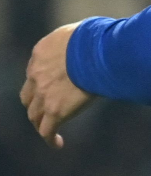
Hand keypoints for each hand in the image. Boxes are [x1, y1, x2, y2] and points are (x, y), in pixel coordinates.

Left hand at [19, 22, 93, 147]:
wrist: (97, 51)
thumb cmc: (97, 37)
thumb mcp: (80, 32)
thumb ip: (76, 43)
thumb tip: (91, 46)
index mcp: (40, 53)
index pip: (35, 71)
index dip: (42, 81)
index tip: (53, 87)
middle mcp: (36, 74)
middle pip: (28, 95)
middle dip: (35, 103)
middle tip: (46, 109)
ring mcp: (43, 94)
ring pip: (34, 115)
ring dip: (40, 122)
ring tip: (50, 129)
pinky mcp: (55, 110)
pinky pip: (47, 130)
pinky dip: (50, 138)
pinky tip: (58, 143)